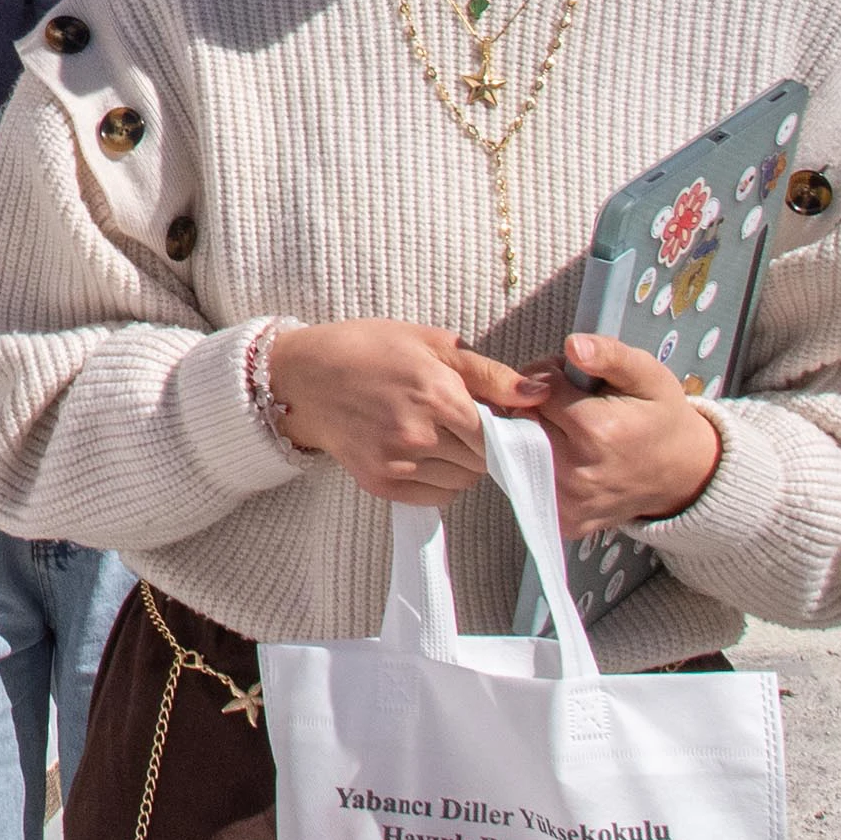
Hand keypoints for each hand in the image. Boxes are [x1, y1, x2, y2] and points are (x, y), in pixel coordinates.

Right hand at [264, 319, 534, 507]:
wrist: (301, 378)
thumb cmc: (367, 350)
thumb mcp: (431, 342)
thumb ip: (489, 373)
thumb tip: (539, 394)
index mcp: (437, 395)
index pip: (499, 434)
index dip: (502, 426)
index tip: (491, 414)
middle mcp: (419, 435)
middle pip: (483, 461)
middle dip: (481, 444)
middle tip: (458, 420)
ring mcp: (398, 463)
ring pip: (463, 482)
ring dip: (461, 463)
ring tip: (437, 435)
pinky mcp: (380, 483)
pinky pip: (436, 496)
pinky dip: (439, 481)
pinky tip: (422, 453)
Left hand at [519, 336, 725, 536]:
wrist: (683, 475)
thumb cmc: (660, 419)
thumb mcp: (647, 376)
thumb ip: (609, 355)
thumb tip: (573, 345)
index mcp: (596, 430)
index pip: (537, 388)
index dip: (551, 377)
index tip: (573, 381)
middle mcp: (577, 470)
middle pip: (522, 420)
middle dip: (538, 406)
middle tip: (572, 406)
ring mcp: (569, 501)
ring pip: (518, 451)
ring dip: (534, 435)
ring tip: (571, 431)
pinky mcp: (563, 519)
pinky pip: (527, 482)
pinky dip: (537, 465)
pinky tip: (566, 456)